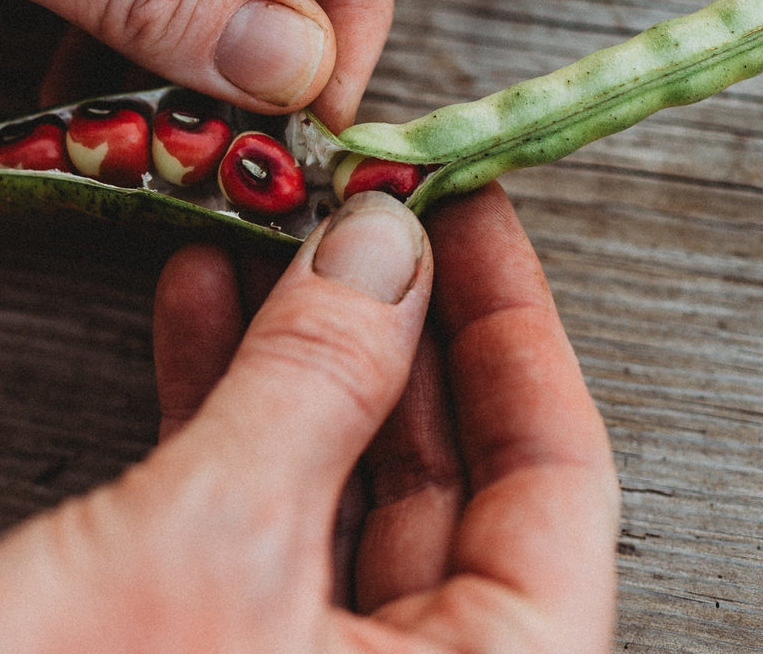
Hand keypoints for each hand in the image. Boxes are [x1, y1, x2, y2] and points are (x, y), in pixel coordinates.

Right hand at [0, 185, 618, 652]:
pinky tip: (204, 315)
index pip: (558, 477)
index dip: (515, 321)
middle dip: (401, 323)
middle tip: (378, 213)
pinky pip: (257, 522)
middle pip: (451, 475)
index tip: (473, 213)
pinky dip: (230, 410)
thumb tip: (382, 248)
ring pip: (345, 488)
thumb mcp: (205, 549)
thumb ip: (314, 384)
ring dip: (305, 353)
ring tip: (283, 241)